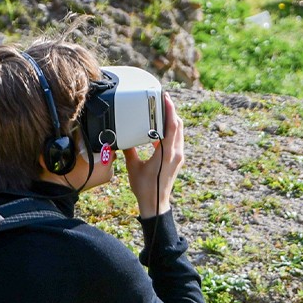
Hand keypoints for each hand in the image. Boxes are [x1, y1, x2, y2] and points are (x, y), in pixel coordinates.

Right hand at [123, 94, 183, 218]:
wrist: (155, 204)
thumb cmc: (144, 187)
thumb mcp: (133, 166)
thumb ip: (130, 150)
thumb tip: (122, 139)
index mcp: (166, 153)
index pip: (172, 126)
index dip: (170, 110)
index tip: (166, 98)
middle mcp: (176, 153)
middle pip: (178, 126)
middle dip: (172, 112)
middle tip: (164, 101)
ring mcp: (178, 157)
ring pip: (179, 133)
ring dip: (173, 121)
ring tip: (163, 112)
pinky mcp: (177, 161)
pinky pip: (177, 141)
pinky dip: (171, 132)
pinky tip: (160, 131)